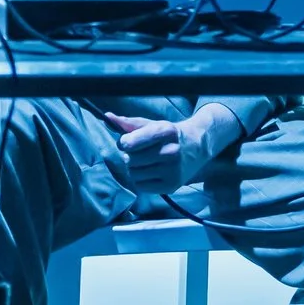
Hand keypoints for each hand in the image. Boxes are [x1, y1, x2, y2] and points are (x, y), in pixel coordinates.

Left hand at [103, 105, 235, 192]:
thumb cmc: (168, 135)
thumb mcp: (152, 125)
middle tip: (140, 153)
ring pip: (133, 174)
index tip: (128, 141)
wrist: (196, 147)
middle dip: (130, 156)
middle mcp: (171, 152)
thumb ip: (128, 123)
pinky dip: (141, 180)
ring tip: (145, 162)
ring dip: (134, 169)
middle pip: (130, 160)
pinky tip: (150, 172)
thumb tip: (107, 117)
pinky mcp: (171, 186)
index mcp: (166, 132)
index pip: (130, 143)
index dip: (124, 143)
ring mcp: (172, 171)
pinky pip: (141, 186)